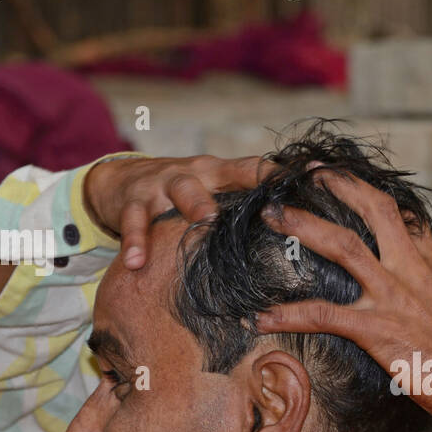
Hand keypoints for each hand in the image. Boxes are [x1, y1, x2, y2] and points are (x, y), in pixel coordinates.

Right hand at [83, 154, 277, 268]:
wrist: (118, 182)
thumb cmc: (178, 194)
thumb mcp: (209, 192)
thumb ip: (241, 206)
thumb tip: (292, 229)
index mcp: (219, 173)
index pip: (254, 169)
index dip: (281, 175)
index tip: (314, 177)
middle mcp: (195, 173)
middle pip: (222, 175)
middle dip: (247, 186)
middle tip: (265, 210)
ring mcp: (162, 185)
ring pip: (182, 191)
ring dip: (195, 206)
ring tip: (204, 225)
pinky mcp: (132, 202)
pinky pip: (134, 222)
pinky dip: (135, 242)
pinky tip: (136, 262)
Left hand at [254, 165, 431, 431]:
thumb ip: (430, 285)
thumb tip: (415, 281)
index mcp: (430, 264)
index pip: (398, 212)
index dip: (364, 186)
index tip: (335, 171)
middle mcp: (411, 270)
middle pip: (372, 208)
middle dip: (334, 184)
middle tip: (299, 172)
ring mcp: (394, 297)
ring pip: (343, 245)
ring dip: (303, 225)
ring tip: (269, 214)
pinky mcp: (379, 331)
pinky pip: (323, 314)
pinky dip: (287, 314)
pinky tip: (259, 318)